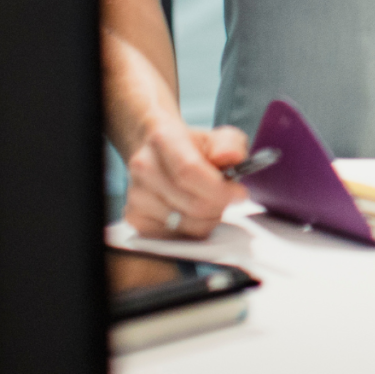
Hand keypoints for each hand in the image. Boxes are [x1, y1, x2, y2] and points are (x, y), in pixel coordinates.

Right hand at [124, 118, 248, 239]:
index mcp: (164, 139)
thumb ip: (231, 144)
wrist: (157, 152)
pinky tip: (193, 213)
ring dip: (208, 219)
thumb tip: (229, 156)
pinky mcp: (134, 218)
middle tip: (229, 199)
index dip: (219, 189)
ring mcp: (136, 195)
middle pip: (190, 203)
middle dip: (220, 206)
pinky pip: (172, 236)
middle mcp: (144, 166)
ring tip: (210, 203)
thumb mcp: (219, 137)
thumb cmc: (193, 146)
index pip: (189, 171)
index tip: (239, 193)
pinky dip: (191, 230)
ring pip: (184, 224)